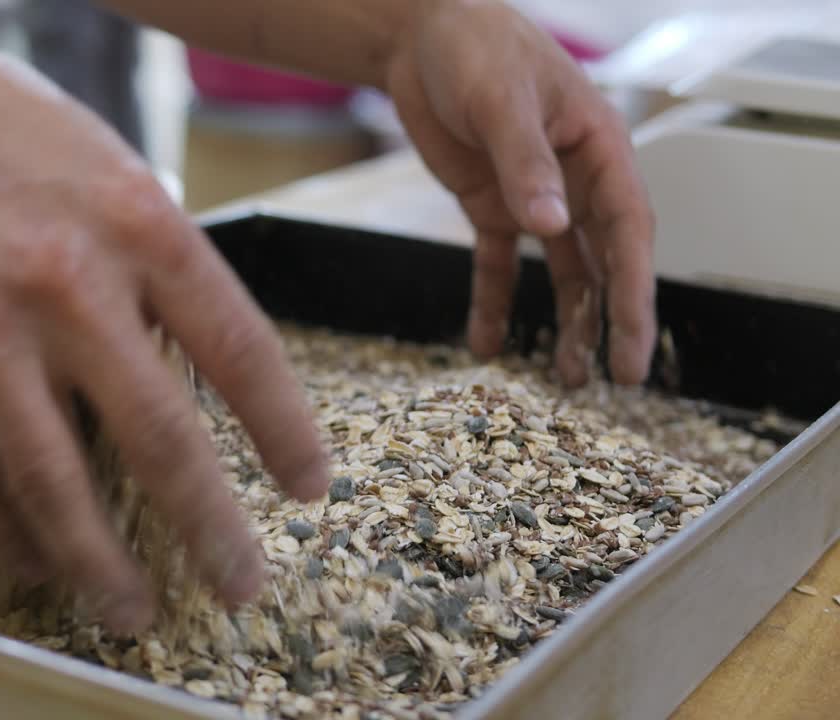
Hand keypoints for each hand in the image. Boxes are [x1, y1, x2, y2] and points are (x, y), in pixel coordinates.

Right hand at [0, 12, 328, 631]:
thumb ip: (162, 269)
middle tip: (239, 587)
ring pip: (52, 477)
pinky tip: (35, 563)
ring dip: (98, 561)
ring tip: (131, 611)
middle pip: (158, 435)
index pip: (240, 349)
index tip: (306, 489)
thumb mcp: (117, 173)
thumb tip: (203, 375)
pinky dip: (5, 530)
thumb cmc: (12, 138)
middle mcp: (68, 279)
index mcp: (142, 225)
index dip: (283, 431)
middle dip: (208, 527)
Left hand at [386, 0, 656, 385]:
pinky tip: (485, 342)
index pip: (627, 229)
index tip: (635, 343)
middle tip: (614, 379)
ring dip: (562, 320)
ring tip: (563, 376)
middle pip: (601, 259)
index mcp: (597, 148)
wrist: (420, 37)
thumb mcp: (501, 101)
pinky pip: (496, 263)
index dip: (634, 290)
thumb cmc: (476, 46)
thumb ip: (525, 163)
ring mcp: (531, 195)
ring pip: (559, 269)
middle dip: (609, 319)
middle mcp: (573, 178)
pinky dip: (491, 301)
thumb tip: (551, 226)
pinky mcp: (489, 204)